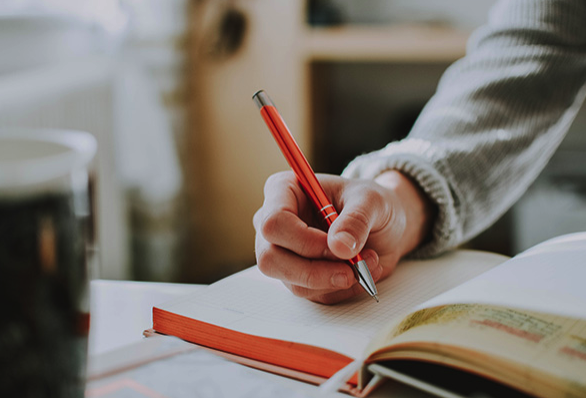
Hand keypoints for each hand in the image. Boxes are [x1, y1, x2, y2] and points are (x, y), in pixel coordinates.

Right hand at [253, 170, 434, 303]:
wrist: (384, 224)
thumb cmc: (370, 203)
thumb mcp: (372, 201)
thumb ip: (356, 220)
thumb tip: (340, 246)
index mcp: (283, 191)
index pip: (273, 222)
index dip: (304, 240)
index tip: (338, 246)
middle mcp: (276, 224)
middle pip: (270, 258)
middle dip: (314, 271)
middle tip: (352, 269)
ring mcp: (283, 253)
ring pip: (292, 282)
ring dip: (335, 279)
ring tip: (368, 262)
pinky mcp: (298, 276)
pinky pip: (313, 294)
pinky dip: (342, 288)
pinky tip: (362, 270)